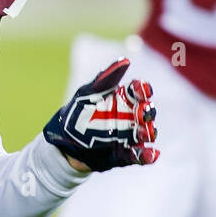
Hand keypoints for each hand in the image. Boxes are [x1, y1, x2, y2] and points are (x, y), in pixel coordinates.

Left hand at [43, 58, 157, 171]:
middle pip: (147, 112)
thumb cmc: (77, 114)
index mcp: (123, 100)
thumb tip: (125, 60)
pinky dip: (147, 156)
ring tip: (144, 132)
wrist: (64, 144)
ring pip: (147, 133)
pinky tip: (151, 154)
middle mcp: (131, 117)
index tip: (140, 88)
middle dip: (147, 111)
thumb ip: (106, 79)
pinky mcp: (127, 154)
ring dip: (148, 132)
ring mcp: (130, 136)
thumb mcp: (87, 94)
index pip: (139, 91)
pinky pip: (140, 155)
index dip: (143, 89)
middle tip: (142, 111)